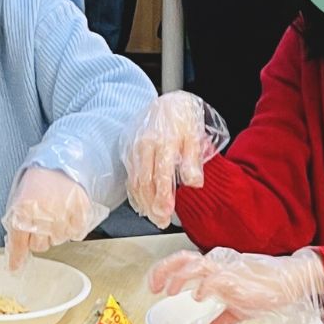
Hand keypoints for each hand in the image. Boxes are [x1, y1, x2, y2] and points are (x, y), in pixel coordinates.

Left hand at [2, 166, 103, 270]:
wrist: (61, 163)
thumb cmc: (38, 180)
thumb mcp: (19, 199)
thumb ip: (16, 223)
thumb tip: (16, 251)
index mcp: (23, 212)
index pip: (19, 244)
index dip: (17, 258)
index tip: (15, 268)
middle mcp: (42, 218)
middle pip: (40, 246)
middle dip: (39, 237)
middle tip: (41, 222)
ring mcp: (63, 217)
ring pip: (59, 240)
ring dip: (56, 231)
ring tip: (56, 212)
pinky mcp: (80, 215)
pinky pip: (76, 234)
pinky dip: (72, 228)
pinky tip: (68, 214)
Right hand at [121, 92, 229, 227]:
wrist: (166, 102)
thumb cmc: (182, 119)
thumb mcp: (194, 135)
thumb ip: (193, 160)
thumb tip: (194, 183)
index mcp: (163, 141)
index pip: (161, 174)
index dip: (163, 195)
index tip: (167, 212)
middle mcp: (144, 145)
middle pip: (145, 182)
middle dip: (152, 205)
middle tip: (161, 221)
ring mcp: (134, 148)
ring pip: (135, 181)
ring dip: (143, 202)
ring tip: (154, 217)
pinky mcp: (128, 151)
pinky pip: (130, 176)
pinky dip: (135, 192)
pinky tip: (143, 203)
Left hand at [147, 247, 323, 323]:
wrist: (289, 282)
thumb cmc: (264, 290)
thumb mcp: (235, 311)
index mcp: (215, 270)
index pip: (184, 262)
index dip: (165, 270)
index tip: (153, 285)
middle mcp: (218, 267)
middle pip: (185, 258)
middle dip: (166, 270)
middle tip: (155, 287)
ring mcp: (228, 271)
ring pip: (198, 265)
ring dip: (181, 277)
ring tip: (172, 290)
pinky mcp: (240, 280)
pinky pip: (218, 278)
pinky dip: (206, 286)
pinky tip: (199, 296)